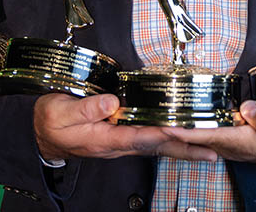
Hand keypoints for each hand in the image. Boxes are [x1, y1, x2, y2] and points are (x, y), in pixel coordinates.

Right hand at [33, 93, 217, 161]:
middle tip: (210, 152)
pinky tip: (186, 141)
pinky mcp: (124, 138)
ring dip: (183, 148)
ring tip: (209, 150)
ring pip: (158, 147)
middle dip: (184, 150)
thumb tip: (111, 102)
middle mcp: (117, 144)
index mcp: (103, 138)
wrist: (45, 136)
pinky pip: (153, 142)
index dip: (160, 133)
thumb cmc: (52, 122)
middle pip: (156, 148)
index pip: (137, 137)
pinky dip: (172, 143)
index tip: (181, 130)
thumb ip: (85, 107)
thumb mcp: (60, 112)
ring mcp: (122, 143)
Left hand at [160, 100, 255, 168]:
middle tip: (147, 117)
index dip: (181, 129)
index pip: (204, 135)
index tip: (160, 123)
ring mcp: (235, 142)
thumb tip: (247, 108)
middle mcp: (234, 144)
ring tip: (158, 115)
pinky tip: (185, 116)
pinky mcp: (238, 136)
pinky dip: (194, 124)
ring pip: (199, 135)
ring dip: (179, 127)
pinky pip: (209, 131)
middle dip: (171, 128)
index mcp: (243, 141)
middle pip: (195, 137)